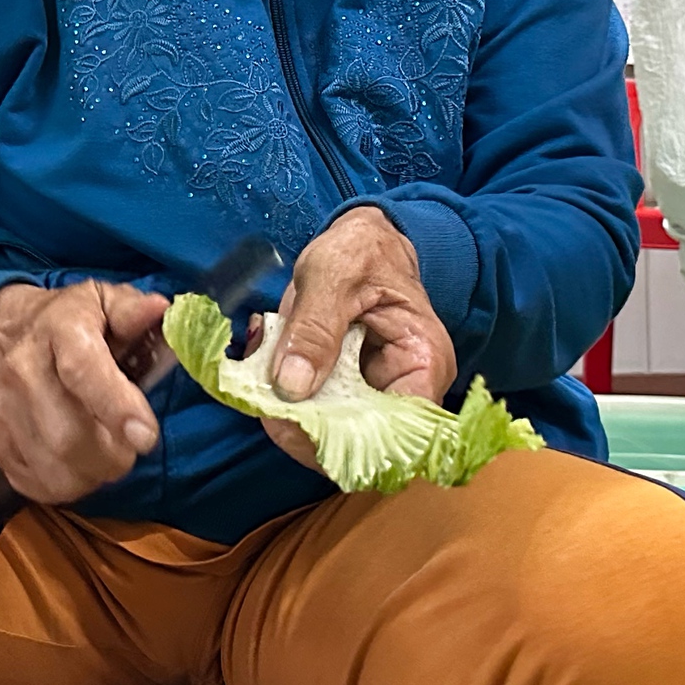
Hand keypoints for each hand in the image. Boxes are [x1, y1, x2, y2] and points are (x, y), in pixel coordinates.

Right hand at [0, 281, 168, 504]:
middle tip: (130, 448)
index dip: (116, 408)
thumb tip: (161, 311)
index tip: (145, 437)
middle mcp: (23, 368)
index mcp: (60, 329)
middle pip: (68, 436)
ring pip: (53, 468)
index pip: (83, 371)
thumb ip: (133, 310)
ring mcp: (3, 407)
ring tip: (104, 454)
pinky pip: (35, 483)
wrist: (0, 333)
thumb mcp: (103, 301)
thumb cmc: (65, 322)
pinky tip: (76, 462)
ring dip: (92, 474)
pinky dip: (66, 484)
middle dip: (112, 457)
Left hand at [259, 208, 453, 468]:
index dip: (346, 439)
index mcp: (425, 363)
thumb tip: (293, 388)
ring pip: (333, 434)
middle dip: (306, 430)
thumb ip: (315, 328)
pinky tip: (265, 375)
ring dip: (291, 416)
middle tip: (262, 403)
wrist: (360, 242)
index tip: (292, 422)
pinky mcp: (346, 393)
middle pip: (361, 443)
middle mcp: (408, 391)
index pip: (397, 433)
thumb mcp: (333, 275)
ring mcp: (376, 396)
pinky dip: (286, 401)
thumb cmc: (361, 251)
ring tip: (259, 383)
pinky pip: (316, 414)